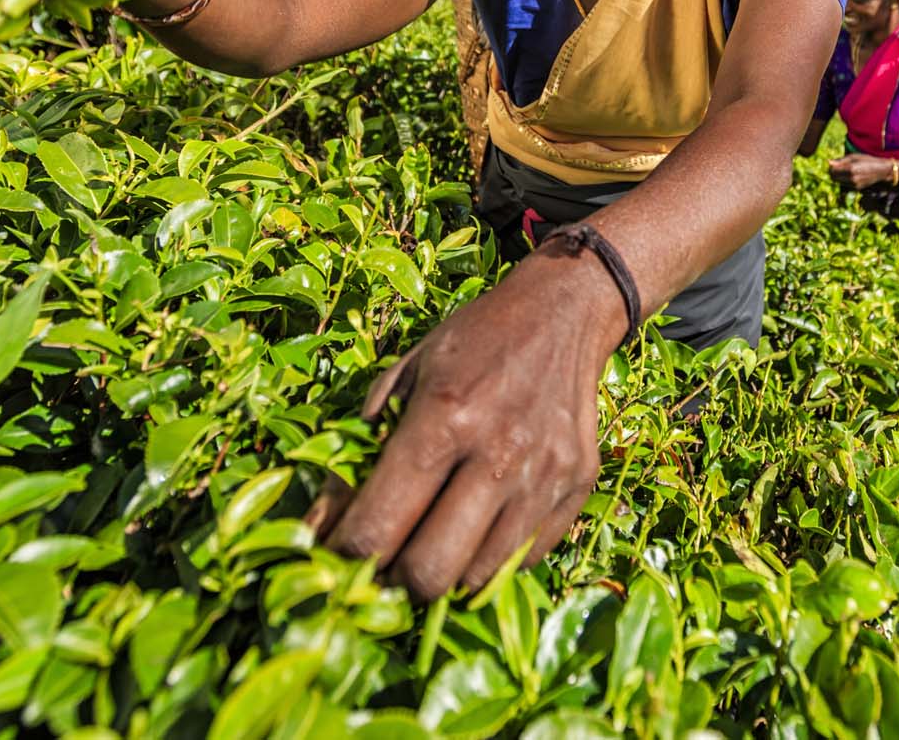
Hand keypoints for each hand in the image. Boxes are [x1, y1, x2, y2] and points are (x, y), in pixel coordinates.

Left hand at [304, 250, 625, 599]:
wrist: (561, 314)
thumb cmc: (471, 343)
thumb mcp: (403, 375)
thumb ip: (359, 449)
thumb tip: (322, 527)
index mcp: (444, 416)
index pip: (379, 525)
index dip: (345, 556)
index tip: (336, 557)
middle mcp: (498, 453)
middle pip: (429, 572)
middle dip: (393, 583)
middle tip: (381, 568)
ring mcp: (544, 476)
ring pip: (477, 578)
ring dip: (444, 576)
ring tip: (428, 549)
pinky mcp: (576, 489)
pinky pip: (521, 560)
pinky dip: (490, 560)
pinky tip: (475, 529)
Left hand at [828, 154, 895, 189]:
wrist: (881, 171)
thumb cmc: (868, 160)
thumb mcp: (854, 156)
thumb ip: (840, 160)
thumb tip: (828, 162)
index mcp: (851, 168)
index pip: (832, 171)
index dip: (830, 167)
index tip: (834, 163)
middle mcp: (852, 178)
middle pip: (833, 178)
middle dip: (833, 173)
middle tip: (838, 167)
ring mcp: (854, 185)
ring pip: (838, 182)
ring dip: (838, 177)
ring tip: (845, 170)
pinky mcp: (856, 189)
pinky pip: (845, 185)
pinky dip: (844, 180)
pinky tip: (851, 175)